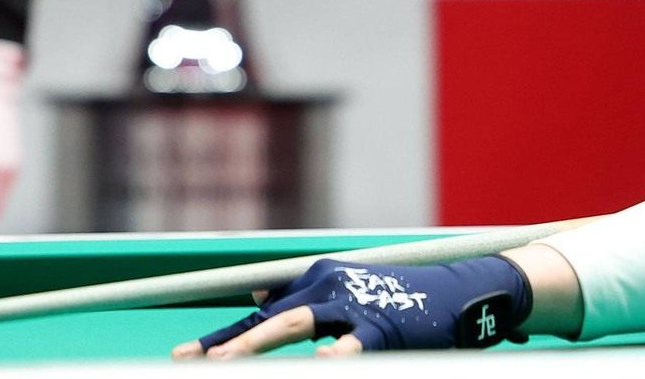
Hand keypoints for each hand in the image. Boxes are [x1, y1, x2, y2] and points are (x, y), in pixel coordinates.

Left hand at [174, 256, 531, 357]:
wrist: (462, 292)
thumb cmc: (401, 300)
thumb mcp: (346, 292)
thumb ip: (300, 296)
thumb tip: (257, 294)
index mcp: (316, 280)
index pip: (258, 313)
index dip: (220, 336)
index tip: (182, 356)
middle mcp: (327, 286)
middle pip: (267, 320)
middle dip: (226, 344)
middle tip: (187, 364)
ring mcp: (353, 304)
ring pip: (293, 325)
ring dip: (256, 345)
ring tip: (225, 365)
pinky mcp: (382, 324)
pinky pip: (352, 342)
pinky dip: (336, 353)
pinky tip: (322, 363)